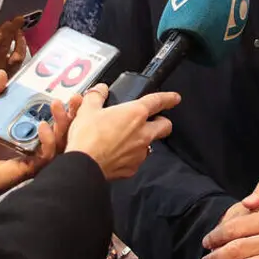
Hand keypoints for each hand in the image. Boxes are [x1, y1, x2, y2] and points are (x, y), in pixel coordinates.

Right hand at [0, 17, 26, 102]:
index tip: (9, 21)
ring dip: (20, 40)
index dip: (2, 32)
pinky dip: (22, 48)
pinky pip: (20, 59)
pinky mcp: (13, 74)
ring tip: (19, 29)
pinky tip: (21, 40)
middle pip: (6, 46)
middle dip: (13, 31)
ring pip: (17, 54)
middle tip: (19, 19)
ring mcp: (5, 72)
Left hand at [0, 70, 67, 198]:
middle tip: (76, 97)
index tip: (74, 90)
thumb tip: (1, 74)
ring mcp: (40, 155)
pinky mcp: (34, 166)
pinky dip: (48, 140)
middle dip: (74, 112)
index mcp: (36, 129)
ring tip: (57, 105)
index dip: (68, 105)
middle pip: (67, 128)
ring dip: (63, 122)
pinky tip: (43, 127)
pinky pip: (48, 154)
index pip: (58, 116)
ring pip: (62, 140)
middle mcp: (42, 142)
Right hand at [64, 84, 179, 179]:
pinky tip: (117, 153)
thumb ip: (96, 96)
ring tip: (127, 138)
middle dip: (162, 122)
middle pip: (165, 126)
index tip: (174, 98)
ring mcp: (139, 152)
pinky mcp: (132, 168)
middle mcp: (143, 133)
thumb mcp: (88, 110)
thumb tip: (99, 90)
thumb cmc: (87, 137)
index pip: (158, 102)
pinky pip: (137, 160)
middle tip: (152, 120)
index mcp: (135, 114)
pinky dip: (130, 156)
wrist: (83, 165)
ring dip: (143, 140)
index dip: (168, 98)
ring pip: (150, 144)